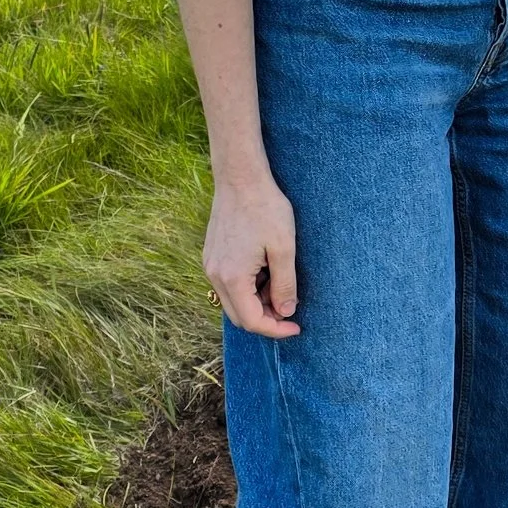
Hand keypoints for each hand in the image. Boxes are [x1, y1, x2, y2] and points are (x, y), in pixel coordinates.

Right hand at [203, 168, 300, 337]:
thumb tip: (285, 312)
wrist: (240, 178)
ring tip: (280, 282)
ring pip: (233, 301)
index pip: (252, 321)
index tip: (296, 327)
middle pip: (238, 316)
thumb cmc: (266, 209)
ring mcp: (210, 265)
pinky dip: (249, 288)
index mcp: (232, 277)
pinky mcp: (212, 256)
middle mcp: (215, 275)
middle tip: (290, 308)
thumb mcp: (284, 248)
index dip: (276, 330)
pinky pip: (229, 284)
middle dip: (266, 319)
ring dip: (257, 302)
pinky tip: (266, 271)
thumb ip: (284, 285)